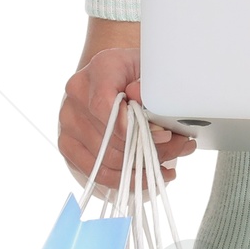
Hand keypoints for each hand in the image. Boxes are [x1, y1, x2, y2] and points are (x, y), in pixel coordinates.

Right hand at [57, 45, 189, 186]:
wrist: (119, 75)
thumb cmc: (140, 74)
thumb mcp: (152, 70)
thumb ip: (150, 85)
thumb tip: (141, 101)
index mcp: (100, 69)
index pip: (105, 105)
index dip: (134, 127)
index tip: (164, 136)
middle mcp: (77, 93)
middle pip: (111, 137)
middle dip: (151, 149)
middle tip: (181, 148)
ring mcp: (68, 120)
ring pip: (107, 158)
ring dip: (143, 166)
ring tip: (168, 163)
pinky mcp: (68, 144)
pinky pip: (96, 172)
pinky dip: (124, 179)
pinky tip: (146, 176)